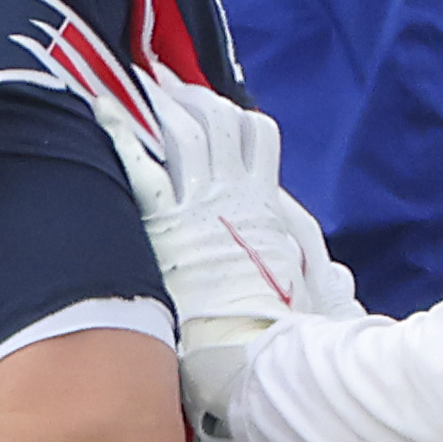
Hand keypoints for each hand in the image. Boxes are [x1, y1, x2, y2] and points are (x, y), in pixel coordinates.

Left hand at [74, 68, 354, 441]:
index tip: (215, 105)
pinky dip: (124, 135)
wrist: (263, 361)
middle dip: (190, 97)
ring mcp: (204, 208)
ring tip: (133, 84)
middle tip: (162, 79)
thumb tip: (340, 280)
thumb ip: (323, 285)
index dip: (235, 117)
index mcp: (270, 211)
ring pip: (186, 132)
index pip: (257, 142)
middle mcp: (238, 199)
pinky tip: (102, 112)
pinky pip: (144, 168)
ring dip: (160, 106)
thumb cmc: (289, 340)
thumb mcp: (316, 306)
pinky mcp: (171, 228)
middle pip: (219, 124)